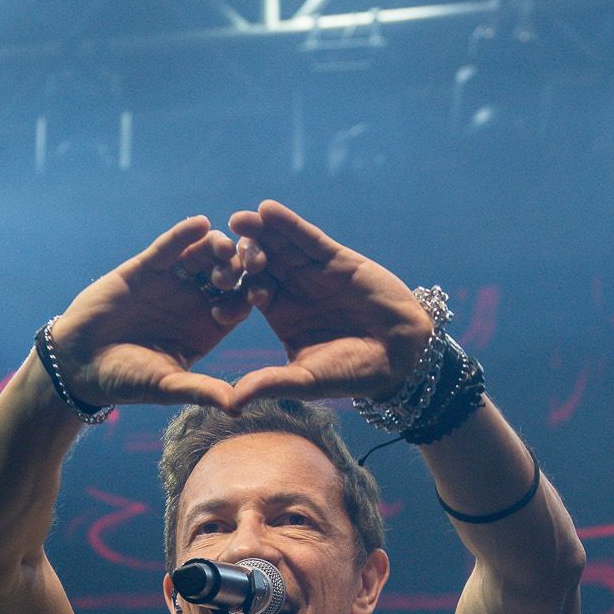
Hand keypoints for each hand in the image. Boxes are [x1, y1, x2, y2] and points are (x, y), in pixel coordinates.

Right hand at [47, 216, 250, 411]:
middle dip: (238, 269)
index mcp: (208, 329)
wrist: (79, 361)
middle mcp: (195, 301)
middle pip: (227, 276)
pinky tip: (199, 224)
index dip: (250, 299)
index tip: (262, 294)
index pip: (238, 307)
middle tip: (250, 262)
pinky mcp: (149, 266)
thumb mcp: (167, 386)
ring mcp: (174, 281)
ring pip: (203, 257)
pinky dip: (184, 235)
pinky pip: (171, 246)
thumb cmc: (126, 380)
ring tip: (225, 245)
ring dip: (216, 248)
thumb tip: (238, 408)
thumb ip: (201, 390)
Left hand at [222, 200, 434, 407]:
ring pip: (278, 248)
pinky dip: (287, 224)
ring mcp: (311, 271)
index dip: (231, 301)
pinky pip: (305, 237)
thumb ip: (271, 384)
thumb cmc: (353, 372)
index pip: (247, 301)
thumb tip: (232, 403)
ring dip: (257, 234)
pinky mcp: (333, 257)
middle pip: (257, 268)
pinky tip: (267, 210)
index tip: (213, 306)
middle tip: (219, 256)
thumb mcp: (306, 380)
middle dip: (239, 261)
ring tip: (237, 220)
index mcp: (280, 316)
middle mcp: (292, 290)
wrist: (399, 353)